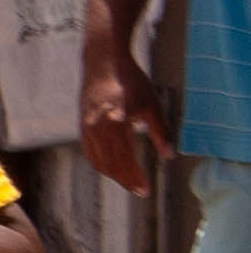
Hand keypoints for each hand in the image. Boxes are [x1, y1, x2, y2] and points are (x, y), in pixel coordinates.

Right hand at [81, 31, 163, 195]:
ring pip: (98, 160)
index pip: (125, 159)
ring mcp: (87, 127)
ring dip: (113, 174)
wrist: (102, 62)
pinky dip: (101, 163)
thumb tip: (168, 156)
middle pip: (110, 164)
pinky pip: (90, 152)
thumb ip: (160, 132)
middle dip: (125, 180)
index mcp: (117, 122)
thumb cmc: (131, 81)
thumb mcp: (152, 105)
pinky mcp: (83, 125)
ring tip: (128, 181)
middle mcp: (98, 127)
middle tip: (139, 190)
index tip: (145, 190)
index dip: (135, 177)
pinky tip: (111, 167)